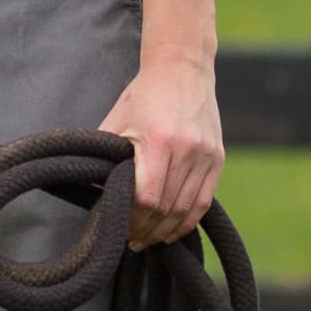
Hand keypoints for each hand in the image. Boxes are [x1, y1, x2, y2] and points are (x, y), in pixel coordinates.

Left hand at [100, 52, 222, 245]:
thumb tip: (92, 194)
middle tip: (131, 241)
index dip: (133, 220)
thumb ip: (105, 159)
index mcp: (159, 141)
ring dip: (166, 231)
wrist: (182, 69)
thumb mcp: (117, 122)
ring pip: (187, 209)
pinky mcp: (218, 158)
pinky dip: (188, 221)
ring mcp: (207, 155)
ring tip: (148, 239)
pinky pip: (204, 201)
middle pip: (167, 208)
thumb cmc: (142, 96)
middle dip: (147, 230)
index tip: (120, 229)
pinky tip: (172, 230)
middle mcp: (188, 150)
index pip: (148, 198)